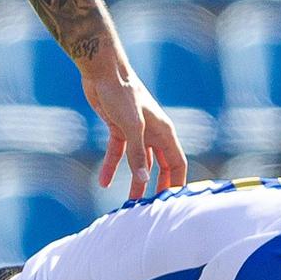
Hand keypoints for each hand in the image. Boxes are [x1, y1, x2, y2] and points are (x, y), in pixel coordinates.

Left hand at [77, 48, 186, 198]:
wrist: (103, 71)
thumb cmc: (122, 93)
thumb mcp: (131, 126)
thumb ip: (137, 154)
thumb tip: (143, 179)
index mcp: (164, 132)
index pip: (177, 164)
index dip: (176, 183)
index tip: (171, 203)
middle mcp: (154, 133)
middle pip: (160, 166)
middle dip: (156, 186)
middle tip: (150, 208)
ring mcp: (136, 132)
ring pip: (139, 163)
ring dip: (134, 181)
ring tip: (128, 203)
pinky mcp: (119, 129)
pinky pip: (118, 153)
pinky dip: (111, 166)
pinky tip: (103, 181)